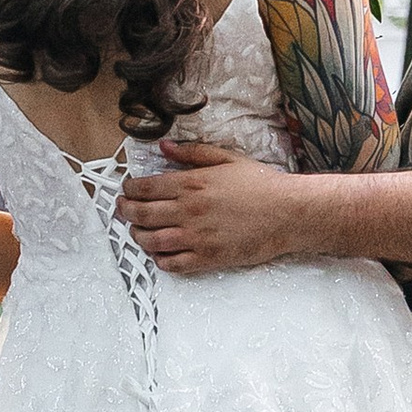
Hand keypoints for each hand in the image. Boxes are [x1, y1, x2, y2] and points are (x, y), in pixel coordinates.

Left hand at [114, 138, 299, 276]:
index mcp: (191, 184)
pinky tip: (160, 253)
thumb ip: (192, 153)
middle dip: (125, 212)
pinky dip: (160, 260)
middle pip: (141, 214)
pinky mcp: (208, 258)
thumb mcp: (226, 159)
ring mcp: (197, 237)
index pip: (145, 188)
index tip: (127, 190)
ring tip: (137, 231)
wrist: (288, 212)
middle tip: (122, 210)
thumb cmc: (261, 185)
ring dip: (138, 236)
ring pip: (151, 241)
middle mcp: (189, 211)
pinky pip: (172, 264)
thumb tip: (164, 147)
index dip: (129, 190)